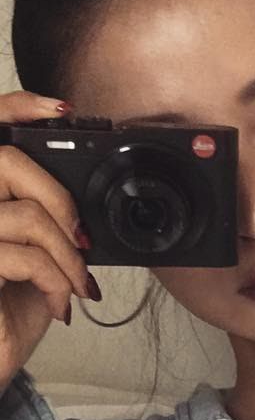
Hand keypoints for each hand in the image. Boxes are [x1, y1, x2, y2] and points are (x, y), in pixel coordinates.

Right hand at [0, 91, 98, 393]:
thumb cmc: (3, 312)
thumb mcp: (30, 260)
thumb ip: (41, 222)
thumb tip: (81, 211)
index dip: (16, 107)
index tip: (59, 108)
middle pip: (7, 163)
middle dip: (60, 200)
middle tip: (80, 241)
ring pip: (29, 217)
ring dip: (68, 256)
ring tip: (75, 284)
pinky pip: (26, 257)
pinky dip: (58, 281)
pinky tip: (61, 303)